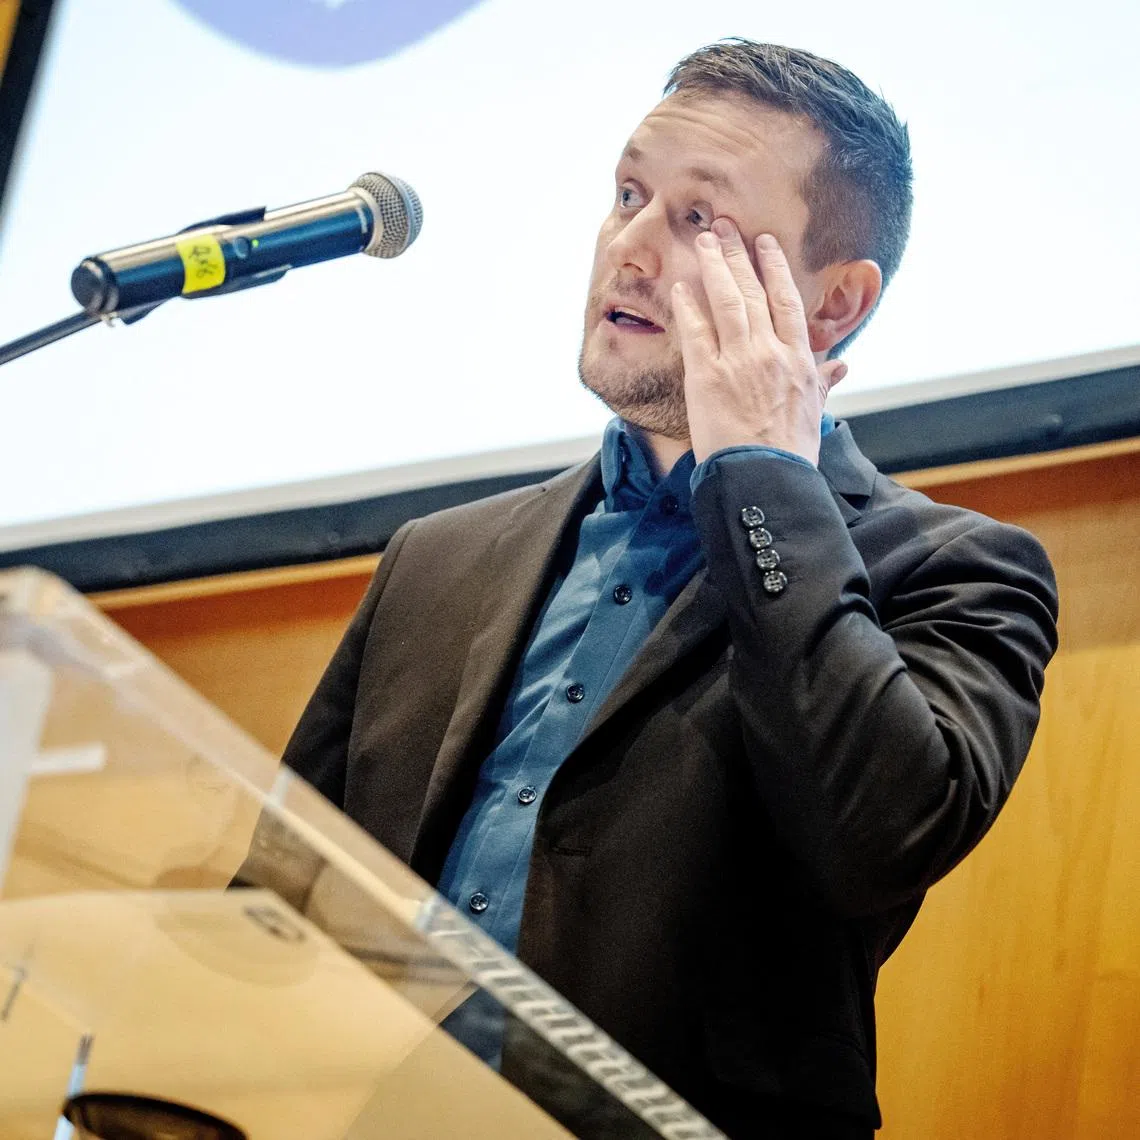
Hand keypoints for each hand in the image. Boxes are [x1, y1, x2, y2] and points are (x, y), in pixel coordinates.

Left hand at [672, 219, 846, 466]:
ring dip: (713, 266)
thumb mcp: (814, 413)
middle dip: (738, 254)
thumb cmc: (790, 452)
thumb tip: (840, 365)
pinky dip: (687, 306)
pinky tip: (680, 286)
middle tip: (726, 226)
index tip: (765, 244)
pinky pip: (695, 331)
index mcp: (798, 359)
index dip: (774, 268)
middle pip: (753, 291)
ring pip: (726, 301)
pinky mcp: (706, 376)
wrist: (764, 478)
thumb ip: (823, 382)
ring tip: (703, 240)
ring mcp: (737, 360)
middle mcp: (770, 352)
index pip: (787, 301)